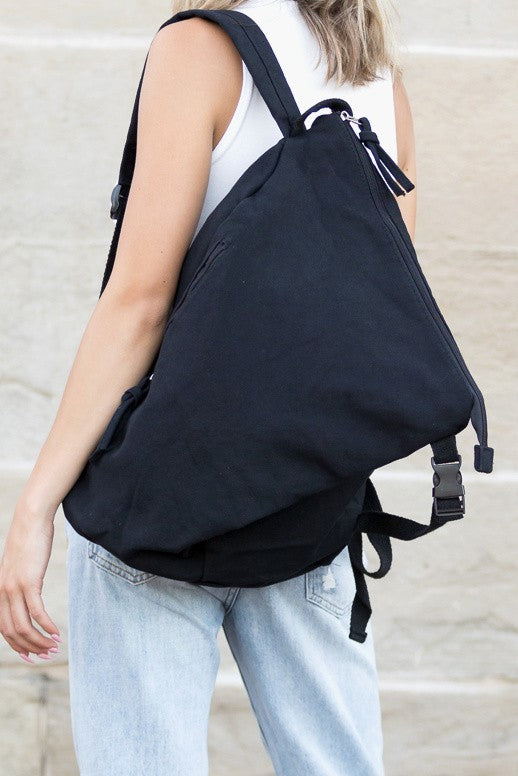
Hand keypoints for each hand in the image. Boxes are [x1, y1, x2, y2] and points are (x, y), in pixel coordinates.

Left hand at [0, 505, 60, 661]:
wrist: (31, 519)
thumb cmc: (28, 540)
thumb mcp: (19, 566)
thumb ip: (19, 582)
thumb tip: (28, 593)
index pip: (3, 629)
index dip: (17, 646)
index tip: (32, 655)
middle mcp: (1, 593)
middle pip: (13, 632)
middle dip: (29, 648)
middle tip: (46, 656)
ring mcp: (14, 588)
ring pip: (23, 626)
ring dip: (39, 641)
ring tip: (54, 647)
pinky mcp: (29, 582)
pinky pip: (37, 612)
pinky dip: (46, 626)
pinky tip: (56, 633)